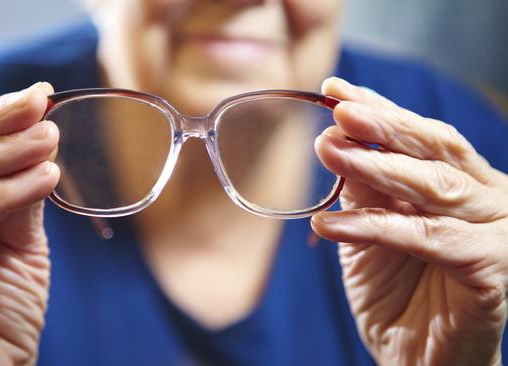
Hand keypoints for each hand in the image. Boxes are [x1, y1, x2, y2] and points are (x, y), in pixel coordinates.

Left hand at [311, 77, 507, 365]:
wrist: (420, 361)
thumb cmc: (398, 294)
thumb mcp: (371, 232)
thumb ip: (363, 190)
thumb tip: (335, 140)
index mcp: (462, 184)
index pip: (421, 135)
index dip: (379, 108)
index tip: (333, 89)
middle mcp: (487, 198)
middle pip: (438, 148)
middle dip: (385, 124)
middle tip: (338, 109)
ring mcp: (496, 232)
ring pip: (435, 187)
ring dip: (376, 165)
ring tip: (326, 150)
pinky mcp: (493, 269)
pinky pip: (426, 238)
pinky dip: (373, 228)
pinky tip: (327, 225)